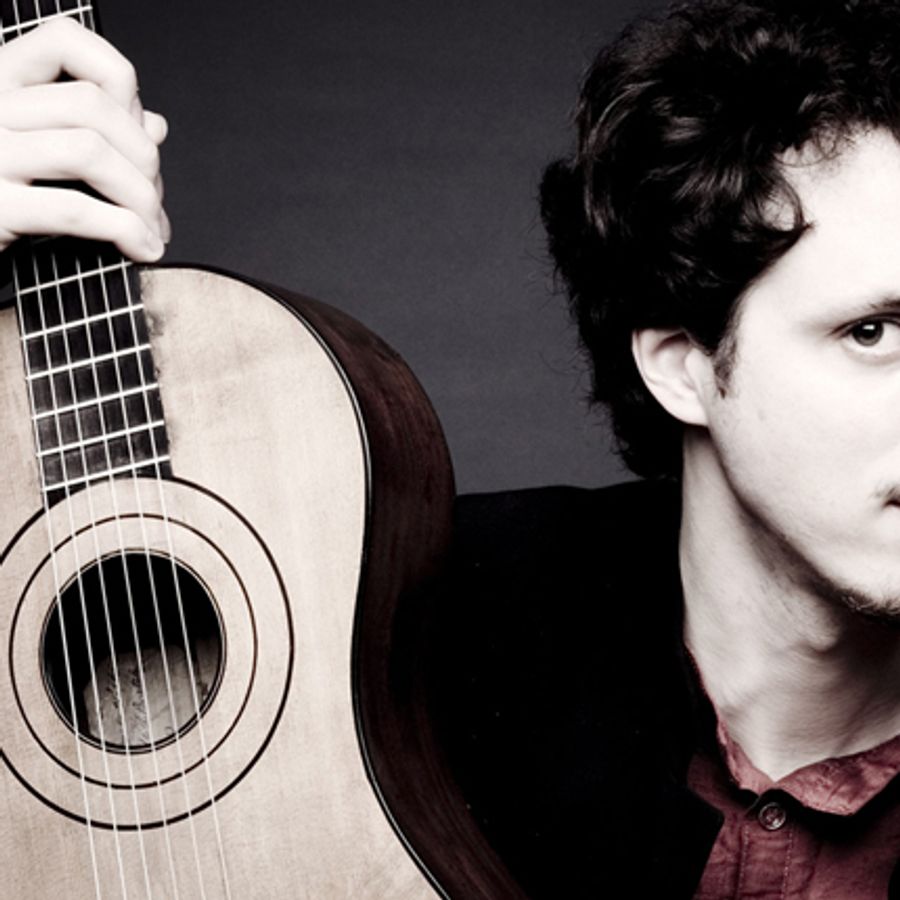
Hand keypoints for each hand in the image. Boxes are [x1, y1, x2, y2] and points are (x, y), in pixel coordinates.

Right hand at [0, 18, 167, 261]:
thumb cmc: (10, 197)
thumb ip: (99, 132)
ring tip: (153, 228)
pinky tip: (142, 247)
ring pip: (89, 151)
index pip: (65, 40)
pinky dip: (124, 230)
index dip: (118, 80)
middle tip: (155, 198)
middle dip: (144, 157)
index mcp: (1, 81)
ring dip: (140, 196)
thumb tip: (154, 125)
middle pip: (92, 105)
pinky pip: (74, 209)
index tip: (138, 126)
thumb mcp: (48, 151)